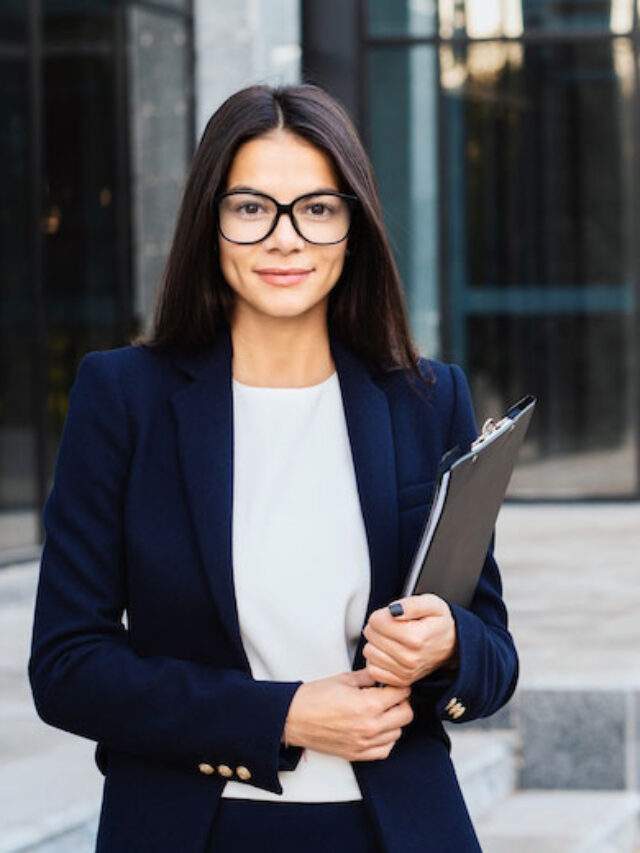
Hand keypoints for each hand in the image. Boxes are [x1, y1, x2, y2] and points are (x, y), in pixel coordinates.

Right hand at [282, 669, 413, 761]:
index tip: (395, 682)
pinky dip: (386, 739)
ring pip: (398, 733)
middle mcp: (370, 726)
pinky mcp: (357, 754)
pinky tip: (377, 729)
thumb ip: (369, 676)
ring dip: (394, 721)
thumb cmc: (315, 697)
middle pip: (406, 715)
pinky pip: (384, 750)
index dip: (400, 684)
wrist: (293, 718)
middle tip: (391, 695)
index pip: (401, 693)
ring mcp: (364, 743)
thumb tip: (383, 672)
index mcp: (369, 704)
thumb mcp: (345, 679)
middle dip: (402, 702)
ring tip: (382, 711)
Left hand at [362, 594, 457, 686]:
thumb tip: (394, 610)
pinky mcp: (400, 681)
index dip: (382, 614)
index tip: (393, 616)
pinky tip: (388, 652)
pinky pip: (372, 669)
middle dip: (378, 627)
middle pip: (371, 635)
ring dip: (376, 643)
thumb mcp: (432, 604)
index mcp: (416, 637)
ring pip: (369, 652)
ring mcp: (405, 672)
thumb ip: (412, 604)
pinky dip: (377, 660)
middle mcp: (410, 658)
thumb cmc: (440, 624)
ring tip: (392, 639)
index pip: (376, 621)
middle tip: (394, 626)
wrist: (453, 647)